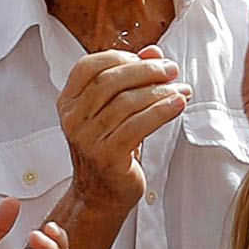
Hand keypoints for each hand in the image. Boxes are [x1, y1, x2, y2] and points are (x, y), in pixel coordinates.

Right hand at [60, 47, 191, 213]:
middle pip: (110, 81)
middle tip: (171, 69)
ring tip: (181, 89)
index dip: (119, 57)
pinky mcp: (107, 156)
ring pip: (127, 103)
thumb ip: (131, 80)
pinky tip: (178, 104)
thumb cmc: (109, 149)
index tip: (147, 59)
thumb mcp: (116, 111)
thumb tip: (153, 52)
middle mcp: (72, 118)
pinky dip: (161, 111)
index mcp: (68, 102)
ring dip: (159, 92)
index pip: (88, 66)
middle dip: (146, 71)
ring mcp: (87, 138)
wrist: (101, 195)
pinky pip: (138, 126)